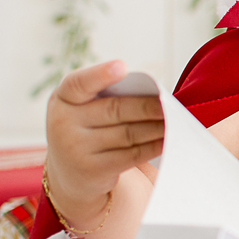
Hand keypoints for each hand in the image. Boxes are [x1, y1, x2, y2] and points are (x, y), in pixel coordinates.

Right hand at [44, 60, 163, 225]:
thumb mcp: (83, 107)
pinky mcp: (94, 170)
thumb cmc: (87, 125)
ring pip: (128, 133)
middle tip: (170, 103)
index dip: (100, 75)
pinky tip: (169, 138)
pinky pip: (133, 155)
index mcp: (63, 98)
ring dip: (157, 126)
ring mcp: (76, 149)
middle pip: (115, 110)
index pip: (79, 83)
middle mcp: (63, 123)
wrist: (70, 172)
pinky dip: (155, 145)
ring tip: (175, 119)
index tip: (122, 66)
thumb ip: (106, 95)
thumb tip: (154, 95)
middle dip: (148, 106)